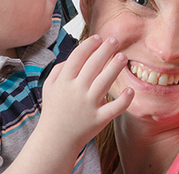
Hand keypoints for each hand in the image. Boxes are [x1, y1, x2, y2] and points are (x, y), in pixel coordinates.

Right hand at [39, 35, 133, 150]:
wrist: (55, 141)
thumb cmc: (54, 109)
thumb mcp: (49, 86)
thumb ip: (59, 68)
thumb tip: (75, 56)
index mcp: (64, 81)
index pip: (78, 56)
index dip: (89, 44)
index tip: (98, 37)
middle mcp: (76, 91)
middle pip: (93, 65)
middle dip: (105, 50)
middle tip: (114, 40)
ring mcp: (88, 106)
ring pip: (104, 82)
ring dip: (115, 67)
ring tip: (123, 56)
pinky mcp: (98, 120)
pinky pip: (114, 108)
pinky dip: (123, 100)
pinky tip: (130, 90)